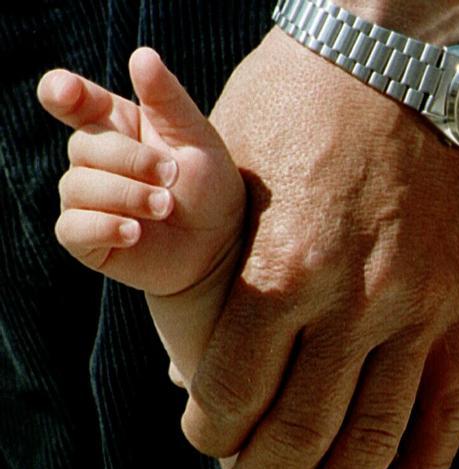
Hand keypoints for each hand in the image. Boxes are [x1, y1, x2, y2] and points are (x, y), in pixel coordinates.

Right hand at [38, 49, 243, 302]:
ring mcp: (86, 198)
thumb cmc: (211, 192)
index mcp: (116, 126)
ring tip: (166, 207)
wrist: (223, 250)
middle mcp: (95, 159)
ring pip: (78, 186)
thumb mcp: (199, 141)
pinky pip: (73, 227)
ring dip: (126, 195)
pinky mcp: (86, 238)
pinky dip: (103, 227)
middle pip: (84, 146)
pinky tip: (135, 232)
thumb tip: (141, 54)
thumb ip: (168, 100)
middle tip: (172, 176)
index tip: (67, 92)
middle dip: (131, 161)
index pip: (73, 99)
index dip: (63, 92)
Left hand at [191, 29, 458, 468]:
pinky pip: (452, 409)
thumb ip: (216, 266)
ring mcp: (423, 310)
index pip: (239, 381)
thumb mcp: (232, 167)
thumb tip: (191, 358)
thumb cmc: (304, 104)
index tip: (206, 451)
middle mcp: (357, 298)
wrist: (408, 57)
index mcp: (286, 260)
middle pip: (305, 426)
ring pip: (379, 433)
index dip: (215, 430)